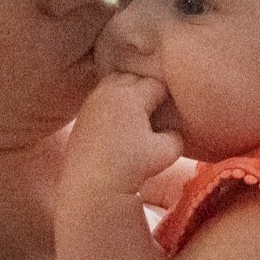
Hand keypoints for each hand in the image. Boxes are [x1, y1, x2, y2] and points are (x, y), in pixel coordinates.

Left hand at [66, 72, 184, 195]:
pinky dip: (112, 102)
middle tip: (154, 112)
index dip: (166, 98)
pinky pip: (102, 96)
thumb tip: (172, 129)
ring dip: (128, 93)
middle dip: (146, 91)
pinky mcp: (83, 112)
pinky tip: (118, 122)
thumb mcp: (168, 151)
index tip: (168, 114)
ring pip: (116, 83)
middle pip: (134, 78)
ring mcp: (93, 100)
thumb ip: (176, 134)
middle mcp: (110, 91)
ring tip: (136, 114)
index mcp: (132, 95)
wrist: (92, 181)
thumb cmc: (130, 165)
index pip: (157, 85)